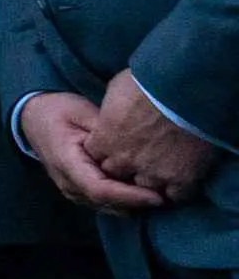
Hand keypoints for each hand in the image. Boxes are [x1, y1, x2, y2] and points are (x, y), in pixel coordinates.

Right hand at [19, 91, 167, 213]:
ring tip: (161, 196)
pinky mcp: (79, 192)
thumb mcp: (82, 112)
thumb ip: (107, 131)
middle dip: (138, 203)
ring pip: (107, 208)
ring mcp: (71, 191)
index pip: (100, 190)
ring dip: (133, 205)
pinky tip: (143, 193)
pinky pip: (105, 204)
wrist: (33, 117)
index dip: (130, 196)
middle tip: (169, 196)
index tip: (158, 196)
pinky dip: (125, 202)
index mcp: (65, 162)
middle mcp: (67, 183)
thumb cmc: (59, 111)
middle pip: (107, 203)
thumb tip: (136, 146)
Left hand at [87, 72, 225, 201]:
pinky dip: (177, 191)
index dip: (107, 153)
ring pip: (146, 190)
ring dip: (151, 183)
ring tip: (160, 172)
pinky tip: (180, 180)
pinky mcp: (182, 179)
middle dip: (125, 171)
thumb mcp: (115, 90)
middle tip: (139, 161)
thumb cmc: (146, 83)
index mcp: (105, 139)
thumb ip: (109, 110)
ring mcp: (153, 172)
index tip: (117, 148)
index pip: (96, 157)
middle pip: (118, 176)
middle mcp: (125, 160)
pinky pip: (176, 196)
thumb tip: (112, 114)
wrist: (182, 91)